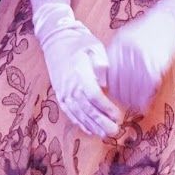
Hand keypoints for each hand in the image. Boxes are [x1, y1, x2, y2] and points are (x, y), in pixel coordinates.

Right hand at [44, 24, 121, 138]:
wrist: (56, 39)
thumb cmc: (79, 42)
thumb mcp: (94, 47)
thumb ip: (101, 65)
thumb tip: (105, 84)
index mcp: (79, 73)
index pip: (93, 95)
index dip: (105, 107)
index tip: (118, 114)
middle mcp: (69, 85)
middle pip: (86, 108)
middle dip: (101, 122)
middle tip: (115, 131)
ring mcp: (63, 91)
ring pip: (77, 113)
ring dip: (91, 126)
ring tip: (105, 135)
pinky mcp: (60, 94)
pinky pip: (69, 112)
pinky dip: (79, 122)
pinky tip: (89, 130)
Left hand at [107, 7, 174, 113]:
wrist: (174, 18)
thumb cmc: (153, 29)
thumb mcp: (129, 36)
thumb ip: (118, 55)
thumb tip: (109, 77)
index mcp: (118, 44)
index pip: (109, 75)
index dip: (113, 89)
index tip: (119, 96)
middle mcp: (126, 51)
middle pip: (119, 83)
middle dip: (124, 98)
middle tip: (130, 105)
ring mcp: (140, 57)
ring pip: (132, 88)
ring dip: (135, 101)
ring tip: (140, 105)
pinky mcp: (155, 62)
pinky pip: (147, 86)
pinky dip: (147, 97)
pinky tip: (150, 100)